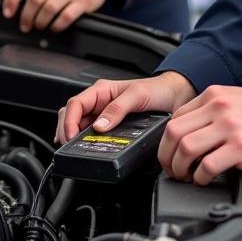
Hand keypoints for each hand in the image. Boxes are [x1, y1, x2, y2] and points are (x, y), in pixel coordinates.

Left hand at [4, 0, 120, 33]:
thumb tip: (13, 1)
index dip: (11, 0)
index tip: (8, 13)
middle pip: (33, 0)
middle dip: (26, 17)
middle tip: (25, 25)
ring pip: (48, 10)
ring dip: (40, 22)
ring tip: (39, 25)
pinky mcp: (84, 1)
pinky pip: (65, 18)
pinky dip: (56, 26)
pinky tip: (54, 26)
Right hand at [57, 71, 195, 143]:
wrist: (175, 96)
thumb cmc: (157, 90)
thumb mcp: (137, 95)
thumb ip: (117, 108)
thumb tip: (99, 126)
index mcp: (101, 90)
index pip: (75, 104)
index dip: (69, 122)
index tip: (70, 137)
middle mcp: (100, 102)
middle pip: (71, 115)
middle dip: (66, 130)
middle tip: (69, 147)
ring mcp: (104, 115)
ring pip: (78, 125)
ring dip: (73, 137)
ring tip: (74, 150)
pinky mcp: (111, 127)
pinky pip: (91, 134)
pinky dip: (84, 142)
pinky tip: (84, 150)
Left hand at [159, 69, 241, 185]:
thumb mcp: (241, 100)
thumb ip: (218, 113)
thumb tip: (199, 133)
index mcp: (216, 95)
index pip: (176, 117)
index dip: (168, 141)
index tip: (171, 155)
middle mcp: (219, 108)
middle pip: (174, 133)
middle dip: (167, 157)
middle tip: (173, 171)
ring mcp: (230, 127)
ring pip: (186, 149)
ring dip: (180, 169)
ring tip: (187, 178)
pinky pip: (208, 165)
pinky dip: (201, 178)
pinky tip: (206, 181)